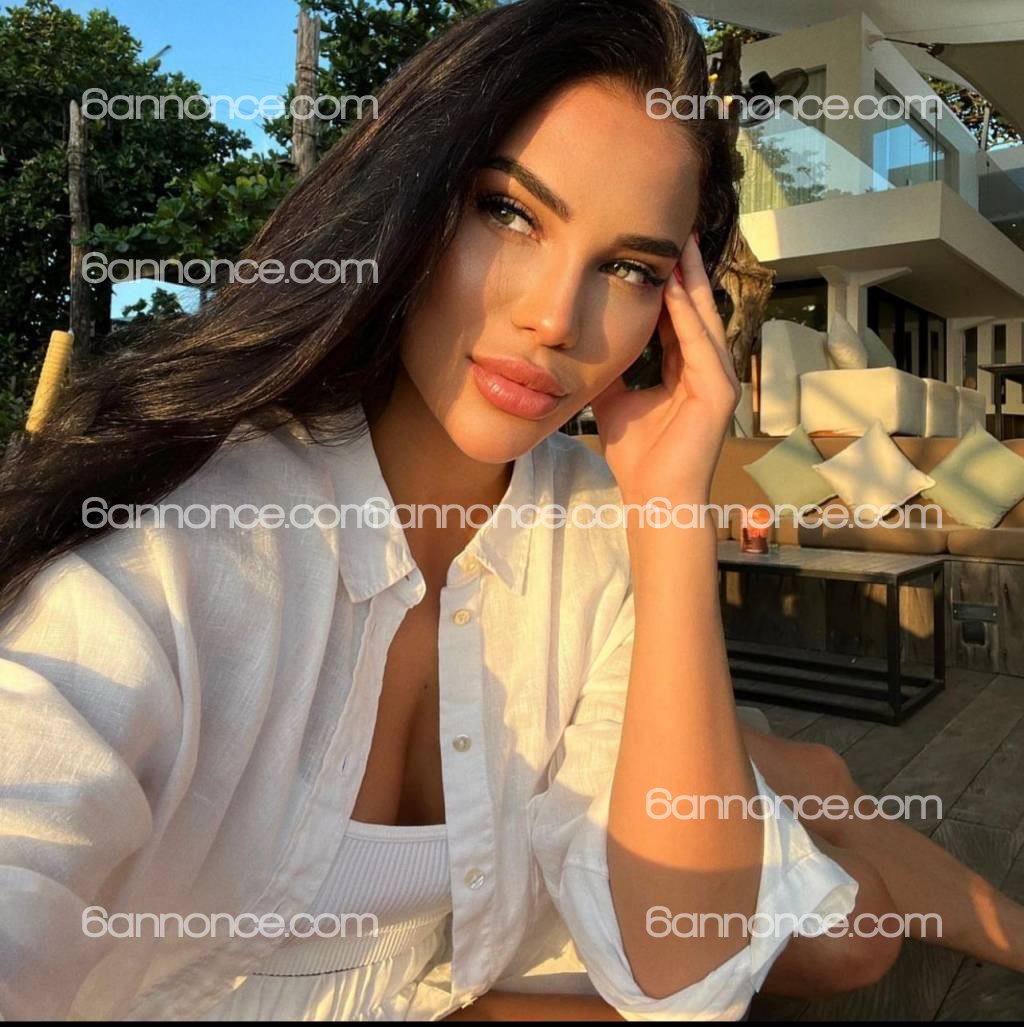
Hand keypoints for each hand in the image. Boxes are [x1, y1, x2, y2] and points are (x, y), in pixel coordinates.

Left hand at [589, 232, 739, 504]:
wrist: (654, 498)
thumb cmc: (637, 457)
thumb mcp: (616, 399)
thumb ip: (612, 368)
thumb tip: (587, 338)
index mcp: (686, 371)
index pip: (679, 318)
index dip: (668, 286)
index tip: (655, 252)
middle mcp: (708, 370)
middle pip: (697, 310)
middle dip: (688, 271)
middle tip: (678, 230)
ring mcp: (718, 380)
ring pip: (704, 320)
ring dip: (693, 282)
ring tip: (681, 246)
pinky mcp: (719, 392)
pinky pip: (700, 344)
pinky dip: (688, 315)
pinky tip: (677, 288)